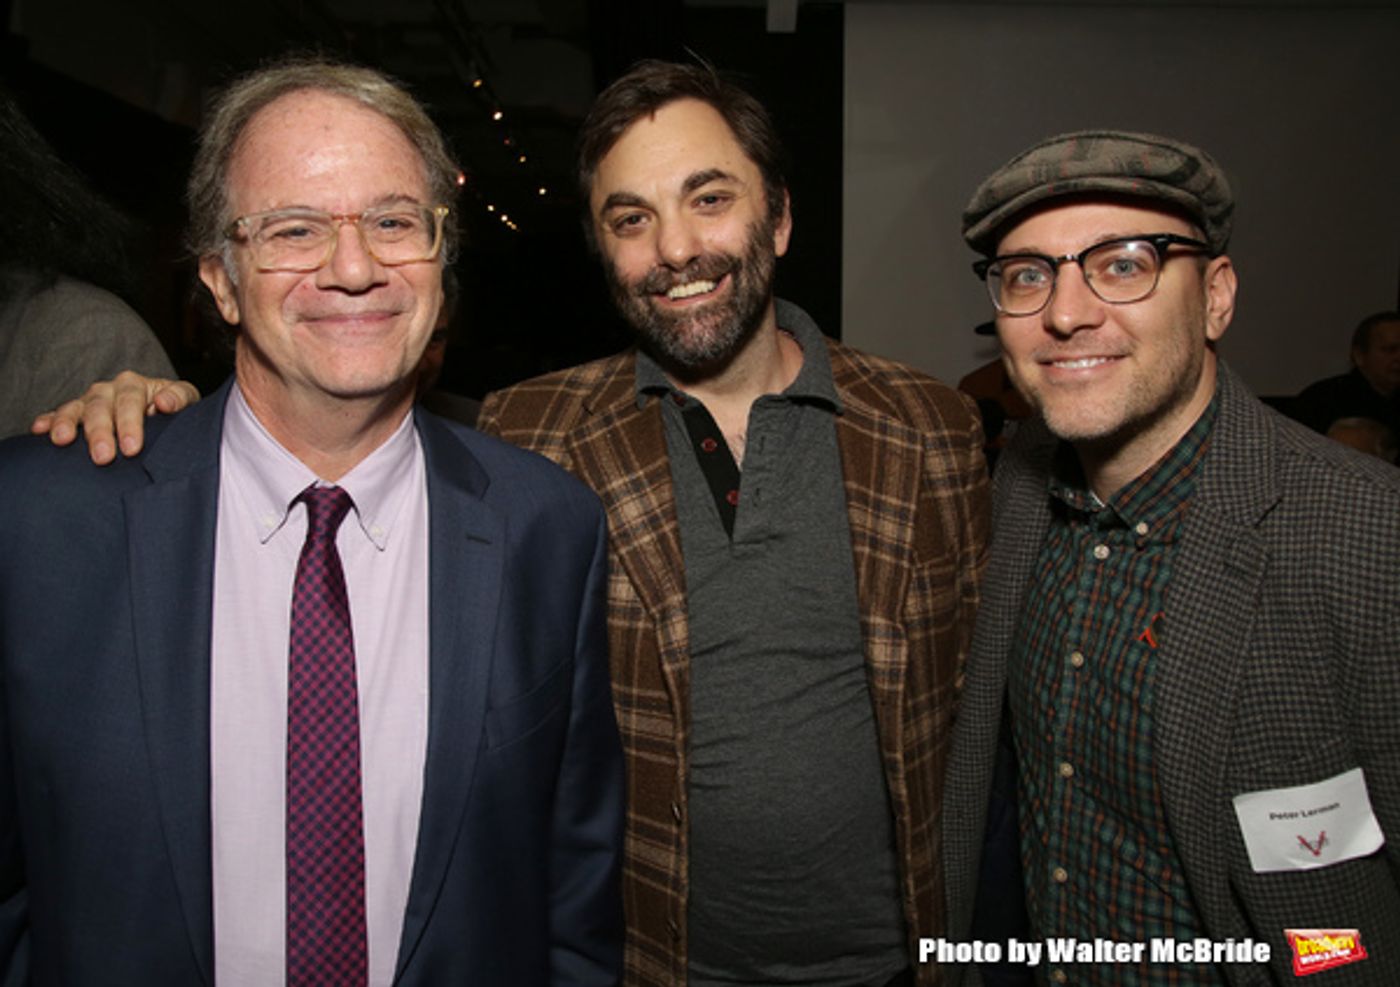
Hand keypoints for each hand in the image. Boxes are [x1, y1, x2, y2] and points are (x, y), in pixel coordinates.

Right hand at [30, 371, 200, 464]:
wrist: (161, 412)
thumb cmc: (174, 409)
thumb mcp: (186, 401)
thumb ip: (179, 398)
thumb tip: (164, 403)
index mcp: (136, 385)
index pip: (131, 402)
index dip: (130, 424)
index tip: (132, 448)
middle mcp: (109, 390)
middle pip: (100, 408)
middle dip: (100, 432)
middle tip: (102, 457)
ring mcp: (90, 401)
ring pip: (75, 409)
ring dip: (68, 423)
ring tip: (62, 440)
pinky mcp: (76, 414)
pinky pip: (58, 414)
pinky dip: (48, 420)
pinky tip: (39, 430)